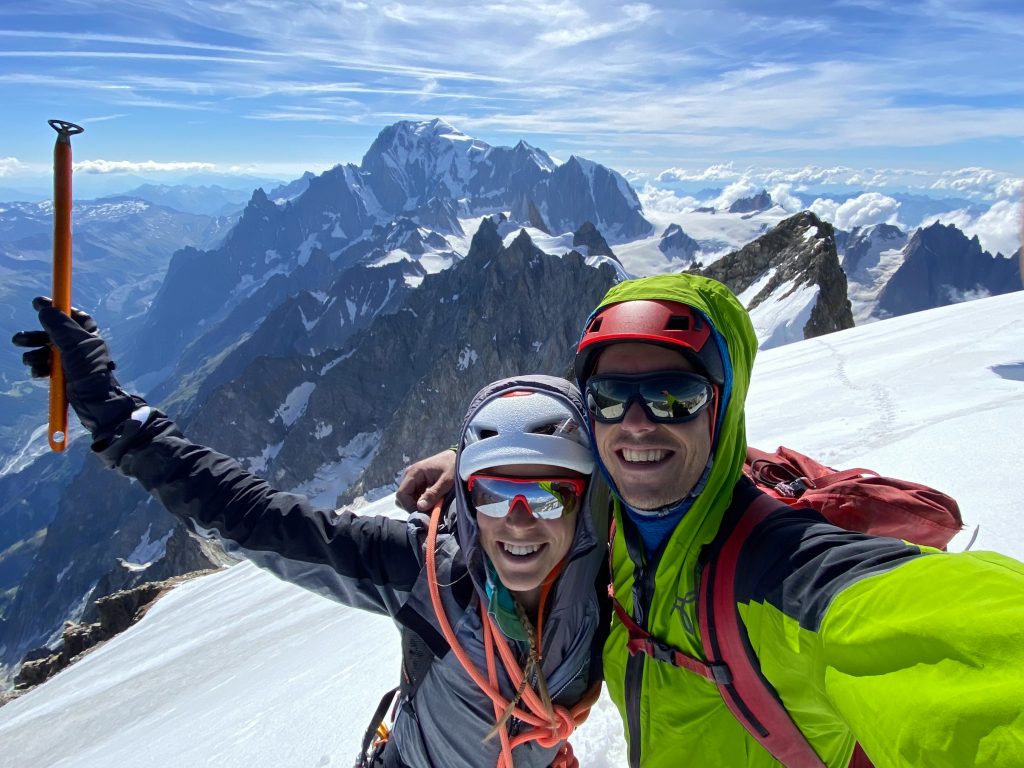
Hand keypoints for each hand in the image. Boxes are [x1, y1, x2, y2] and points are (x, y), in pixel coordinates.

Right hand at [12, 297, 141, 443]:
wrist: (96, 405)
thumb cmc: (90, 373)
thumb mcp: (75, 346)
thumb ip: (60, 327)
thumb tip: (45, 309)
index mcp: (89, 336)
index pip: (73, 316)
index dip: (57, 309)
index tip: (38, 304)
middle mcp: (81, 346)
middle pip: (53, 333)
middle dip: (36, 336)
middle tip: (19, 340)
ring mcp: (72, 362)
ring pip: (46, 351)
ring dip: (34, 354)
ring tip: (29, 361)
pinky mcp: (65, 376)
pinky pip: (46, 367)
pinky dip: (39, 368)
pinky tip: (37, 373)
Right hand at [395, 449, 456, 511]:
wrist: (458, 458)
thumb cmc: (453, 467)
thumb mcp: (446, 481)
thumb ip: (433, 494)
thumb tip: (420, 507)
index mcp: (414, 472)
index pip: (401, 494)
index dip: (409, 506)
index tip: (422, 514)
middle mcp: (410, 475)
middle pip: (403, 497)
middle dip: (414, 507)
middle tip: (428, 513)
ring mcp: (413, 478)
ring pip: (408, 498)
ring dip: (418, 505)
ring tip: (431, 508)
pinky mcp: (418, 482)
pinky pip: (414, 495)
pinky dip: (421, 502)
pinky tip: (432, 503)